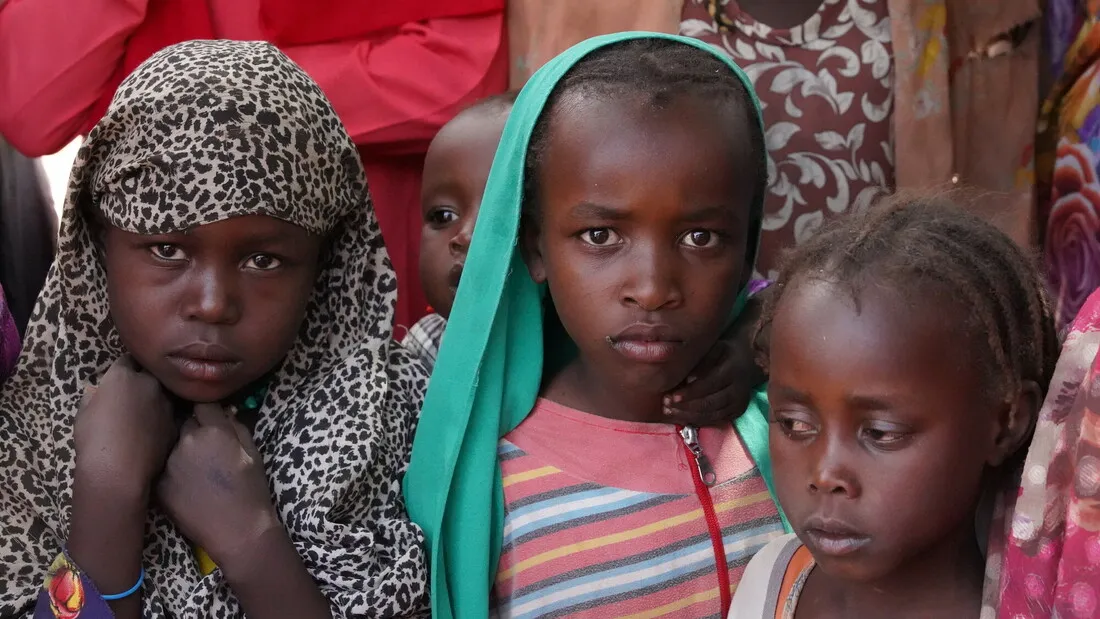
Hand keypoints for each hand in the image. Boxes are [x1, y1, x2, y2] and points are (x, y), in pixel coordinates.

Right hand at [74, 355, 176, 492]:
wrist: (119, 469)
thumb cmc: (93, 439)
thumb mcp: (83, 413)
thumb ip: (94, 396)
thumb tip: (98, 393)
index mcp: (123, 376)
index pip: (127, 360)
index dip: (125, 368)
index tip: (123, 375)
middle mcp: (149, 384)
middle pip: (150, 374)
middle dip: (144, 379)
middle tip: (135, 393)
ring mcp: (166, 403)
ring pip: (164, 393)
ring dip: (157, 398)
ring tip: (146, 412)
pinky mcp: (176, 423)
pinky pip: (170, 414)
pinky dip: (163, 417)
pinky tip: (154, 430)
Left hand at [156, 404, 279, 572]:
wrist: (237, 530)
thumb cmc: (252, 490)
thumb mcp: (253, 451)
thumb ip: (236, 426)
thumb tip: (224, 412)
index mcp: (214, 430)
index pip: (203, 404)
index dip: (208, 411)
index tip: (210, 419)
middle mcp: (187, 441)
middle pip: (184, 423)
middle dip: (193, 430)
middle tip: (206, 447)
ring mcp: (169, 463)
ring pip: (172, 446)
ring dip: (181, 451)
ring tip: (195, 471)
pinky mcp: (158, 484)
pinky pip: (163, 468)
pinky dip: (171, 472)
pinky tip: (185, 486)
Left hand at [663, 294, 768, 426]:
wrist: (748, 361)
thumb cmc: (725, 352)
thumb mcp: (714, 348)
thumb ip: (701, 360)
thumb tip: (686, 376)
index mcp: (733, 371)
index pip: (709, 385)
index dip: (690, 392)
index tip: (672, 396)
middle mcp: (739, 390)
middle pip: (709, 403)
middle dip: (685, 406)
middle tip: (665, 405)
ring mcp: (739, 403)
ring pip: (711, 415)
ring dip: (688, 416)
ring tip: (669, 412)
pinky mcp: (736, 412)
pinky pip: (715, 421)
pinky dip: (697, 421)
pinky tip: (680, 418)